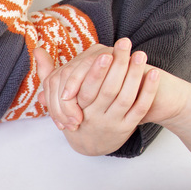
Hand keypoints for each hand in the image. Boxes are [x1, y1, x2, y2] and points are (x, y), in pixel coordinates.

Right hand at [37, 39, 162, 155]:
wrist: (88, 144)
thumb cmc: (72, 113)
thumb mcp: (56, 98)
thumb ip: (47, 73)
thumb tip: (37, 50)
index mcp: (76, 109)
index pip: (85, 90)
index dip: (95, 72)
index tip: (103, 53)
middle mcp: (94, 117)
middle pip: (108, 90)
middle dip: (117, 66)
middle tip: (124, 45)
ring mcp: (112, 122)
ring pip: (126, 97)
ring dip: (134, 75)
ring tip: (140, 54)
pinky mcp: (128, 126)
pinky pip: (140, 107)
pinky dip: (148, 90)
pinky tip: (153, 73)